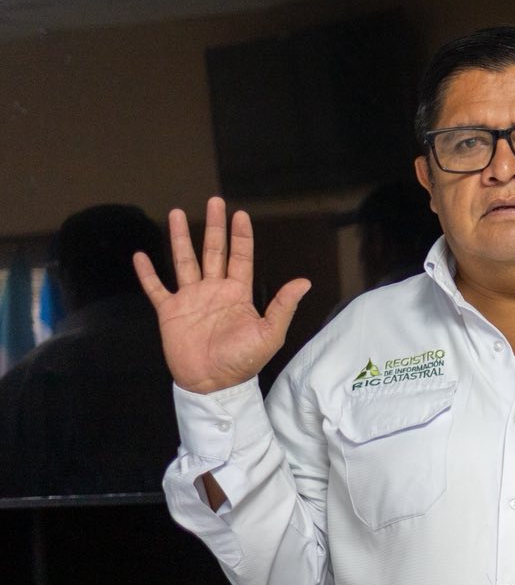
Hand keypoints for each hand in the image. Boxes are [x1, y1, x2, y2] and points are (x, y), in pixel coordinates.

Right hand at [135, 198, 311, 394]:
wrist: (212, 383)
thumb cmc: (243, 361)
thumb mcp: (270, 333)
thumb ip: (283, 306)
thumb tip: (304, 281)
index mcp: (238, 293)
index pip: (240, 257)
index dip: (241, 236)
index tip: (240, 214)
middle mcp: (214, 290)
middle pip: (213, 251)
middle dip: (214, 227)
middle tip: (214, 201)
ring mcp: (190, 299)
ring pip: (184, 260)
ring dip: (179, 238)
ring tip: (176, 213)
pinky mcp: (169, 311)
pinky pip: (156, 288)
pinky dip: (147, 273)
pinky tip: (141, 255)